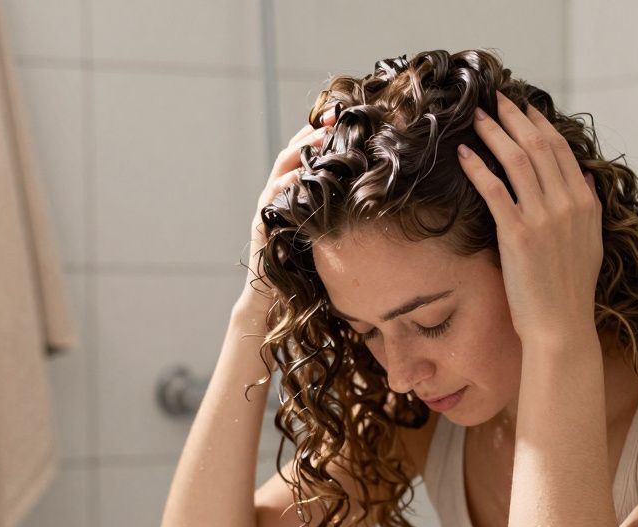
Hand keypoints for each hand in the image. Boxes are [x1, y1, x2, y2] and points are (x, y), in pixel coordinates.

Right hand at [237, 108, 336, 317]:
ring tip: (321, 138)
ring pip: (281, 170)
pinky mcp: (262, 225)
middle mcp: (277, 194)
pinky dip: (286, 185)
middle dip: (311, 133)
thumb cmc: (305, 268)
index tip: (345, 115)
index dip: (322, 133)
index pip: (306, 154)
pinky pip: (272, 198)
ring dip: (300, 152)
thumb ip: (339, 210)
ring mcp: (268, 208)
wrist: (275, 299)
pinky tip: (301, 177)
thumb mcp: (326, 231)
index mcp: (293, 192)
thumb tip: (374, 194)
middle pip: (292, 153)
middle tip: (334, 116)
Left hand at [455, 91, 602, 346]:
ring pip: (516, 160)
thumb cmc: (570, 290)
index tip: (522, 108)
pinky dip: (478, 167)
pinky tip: (464, 153)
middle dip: (514, 118)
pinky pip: (494, 190)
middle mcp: (566, 204)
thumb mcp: (591, 242)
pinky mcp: (517, 234)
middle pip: (538, 146)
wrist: (561, 325)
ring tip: (476, 117)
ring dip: (494, 133)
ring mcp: (542, 217)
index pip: (560, 150)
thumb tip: (581, 175)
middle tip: (494, 100)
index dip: (539, 124)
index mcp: (585, 203)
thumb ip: (587, 205)